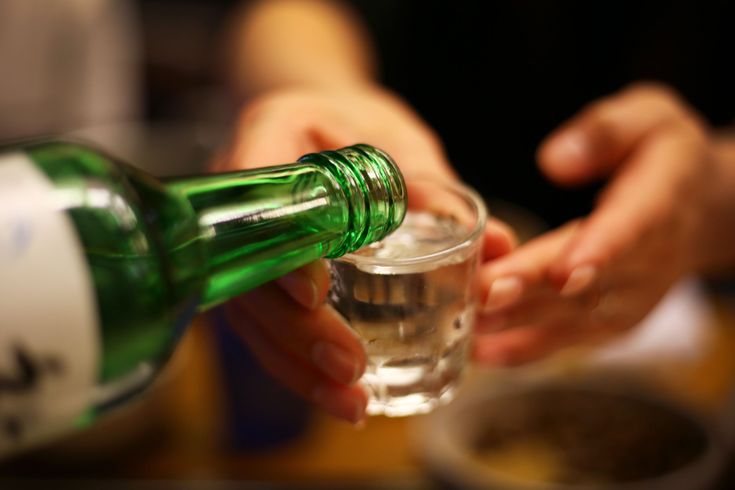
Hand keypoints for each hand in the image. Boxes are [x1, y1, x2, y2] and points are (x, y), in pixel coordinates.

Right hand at [216, 85, 515, 421]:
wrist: (321, 125)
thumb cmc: (359, 125)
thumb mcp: (397, 142)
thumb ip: (436, 191)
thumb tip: (500, 248)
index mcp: (270, 139)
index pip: (258, 204)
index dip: (279, 253)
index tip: (316, 294)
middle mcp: (241, 198)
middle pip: (249, 278)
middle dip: (296, 332)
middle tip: (349, 367)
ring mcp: (242, 242)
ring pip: (250, 314)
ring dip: (298, 366)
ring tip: (350, 405)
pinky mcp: (258, 275)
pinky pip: (265, 325)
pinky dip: (299, 363)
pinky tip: (337, 395)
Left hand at [474, 83, 718, 365]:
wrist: (694, 210)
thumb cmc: (661, 154)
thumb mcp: (649, 117)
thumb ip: (607, 132)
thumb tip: (554, 160)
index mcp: (659, 204)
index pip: (632, 230)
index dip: (599, 251)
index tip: (566, 271)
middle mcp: (647, 262)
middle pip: (589, 280)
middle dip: (536, 288)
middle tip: (486, 292)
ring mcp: (627, 299)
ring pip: (571, 316)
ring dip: (519, 321)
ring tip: (468, 322)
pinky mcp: (606, 321)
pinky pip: (566, 339)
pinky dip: (523, 349)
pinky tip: (480, 353)